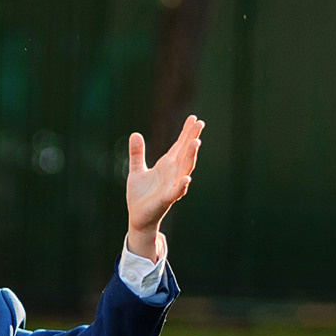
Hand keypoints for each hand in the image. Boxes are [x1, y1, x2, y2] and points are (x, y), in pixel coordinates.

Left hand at [125, 115, 204, 260]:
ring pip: (184, 169)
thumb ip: (137, 154)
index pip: (179, 146)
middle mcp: (172, 174)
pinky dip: (181, 185)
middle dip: (192, 139)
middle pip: (185, 153)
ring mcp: (171, 186)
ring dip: (190, 157)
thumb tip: (135, 134)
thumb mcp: (136, 171)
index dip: (186, 132)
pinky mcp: (165, 199)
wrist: (138, 217)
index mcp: (166, 166)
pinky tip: (187, 178)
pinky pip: (176, 192)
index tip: (194, 118)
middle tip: (200, 123)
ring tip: (196, 142)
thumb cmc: (140, 195)